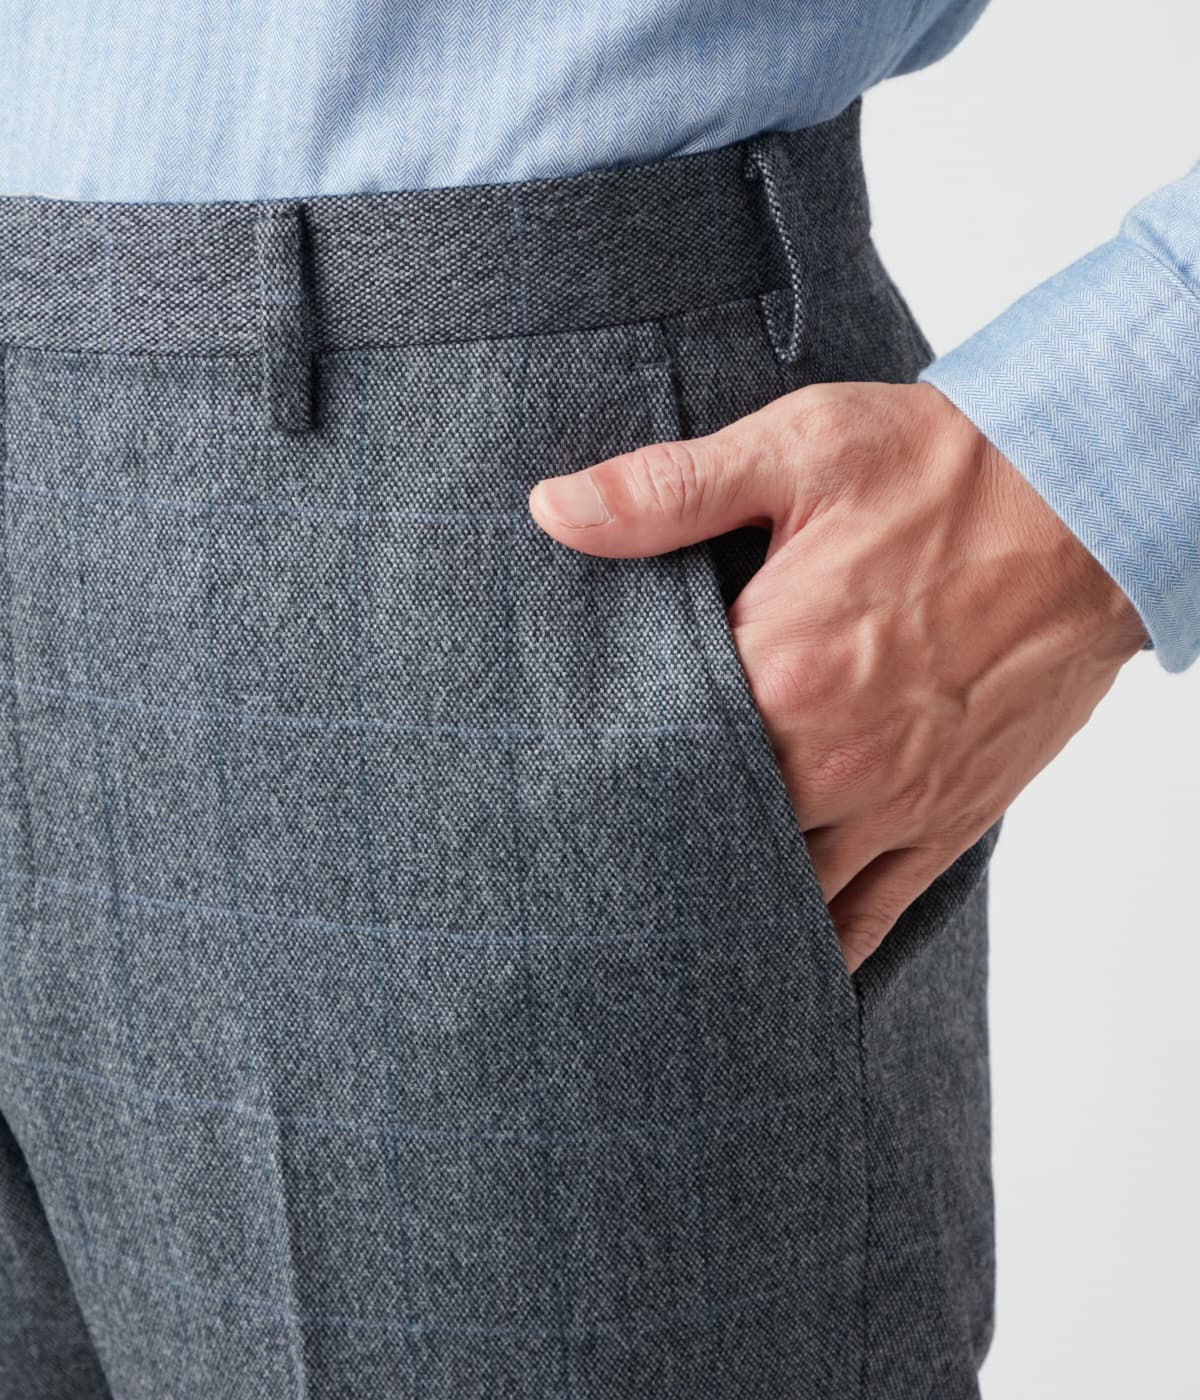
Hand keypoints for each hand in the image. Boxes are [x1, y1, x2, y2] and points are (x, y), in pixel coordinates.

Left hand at [528, 382, 1148, 970]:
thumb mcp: (799, 448)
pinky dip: (818, 946)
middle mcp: (830, 755)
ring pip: (782, 891)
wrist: (1093, 504)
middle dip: (652, 848)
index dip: (601, 772)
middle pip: (709, 836)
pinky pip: (870, 914)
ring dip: (724, 905)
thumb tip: (552, 511)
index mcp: (778, 666)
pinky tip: (773, 968)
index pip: (654, 751)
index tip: (556, 787)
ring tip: (658, 928)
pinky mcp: (946, 821)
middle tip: (590, 870)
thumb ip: (667, 491)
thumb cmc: (945, 469)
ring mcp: (892, 801)